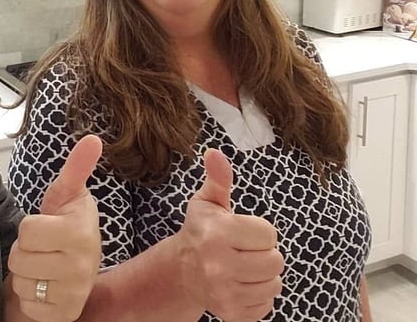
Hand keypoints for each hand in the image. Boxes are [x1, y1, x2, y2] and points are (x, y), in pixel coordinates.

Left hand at [8, 135, 102, 321]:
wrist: (77, 265)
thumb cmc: (67, 225)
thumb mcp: (67, 195)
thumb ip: (76, 168)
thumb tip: (92, 139)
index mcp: (80, 232)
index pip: (27, 231)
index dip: (29, 228)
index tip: (45, 227)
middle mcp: (81, 266)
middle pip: (20, 259)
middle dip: (24, 252)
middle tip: (42, 248)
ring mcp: (74, 294)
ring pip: (22, 284)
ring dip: (26, 275)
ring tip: (43, 266)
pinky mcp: (65, 315)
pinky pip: (28, 307)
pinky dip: (31, 299)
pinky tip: (46, 287)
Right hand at [179, 149, 283, 321]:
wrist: (181, 271)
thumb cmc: (201, 231)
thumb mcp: (208, 202)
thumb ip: (218, 178)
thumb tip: (214, 152)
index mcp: (216, 235)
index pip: (269, 234)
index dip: (259, 231)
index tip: (241, 231)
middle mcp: (218, 266)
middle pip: (275, 261)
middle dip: (264, 253)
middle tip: (244, 250)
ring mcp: (224, 294)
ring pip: (274, 284)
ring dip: (263, 275)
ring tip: (243, 267)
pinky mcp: (231, 314)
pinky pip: (267, 305)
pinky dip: (258, 295)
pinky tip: (241, 284)